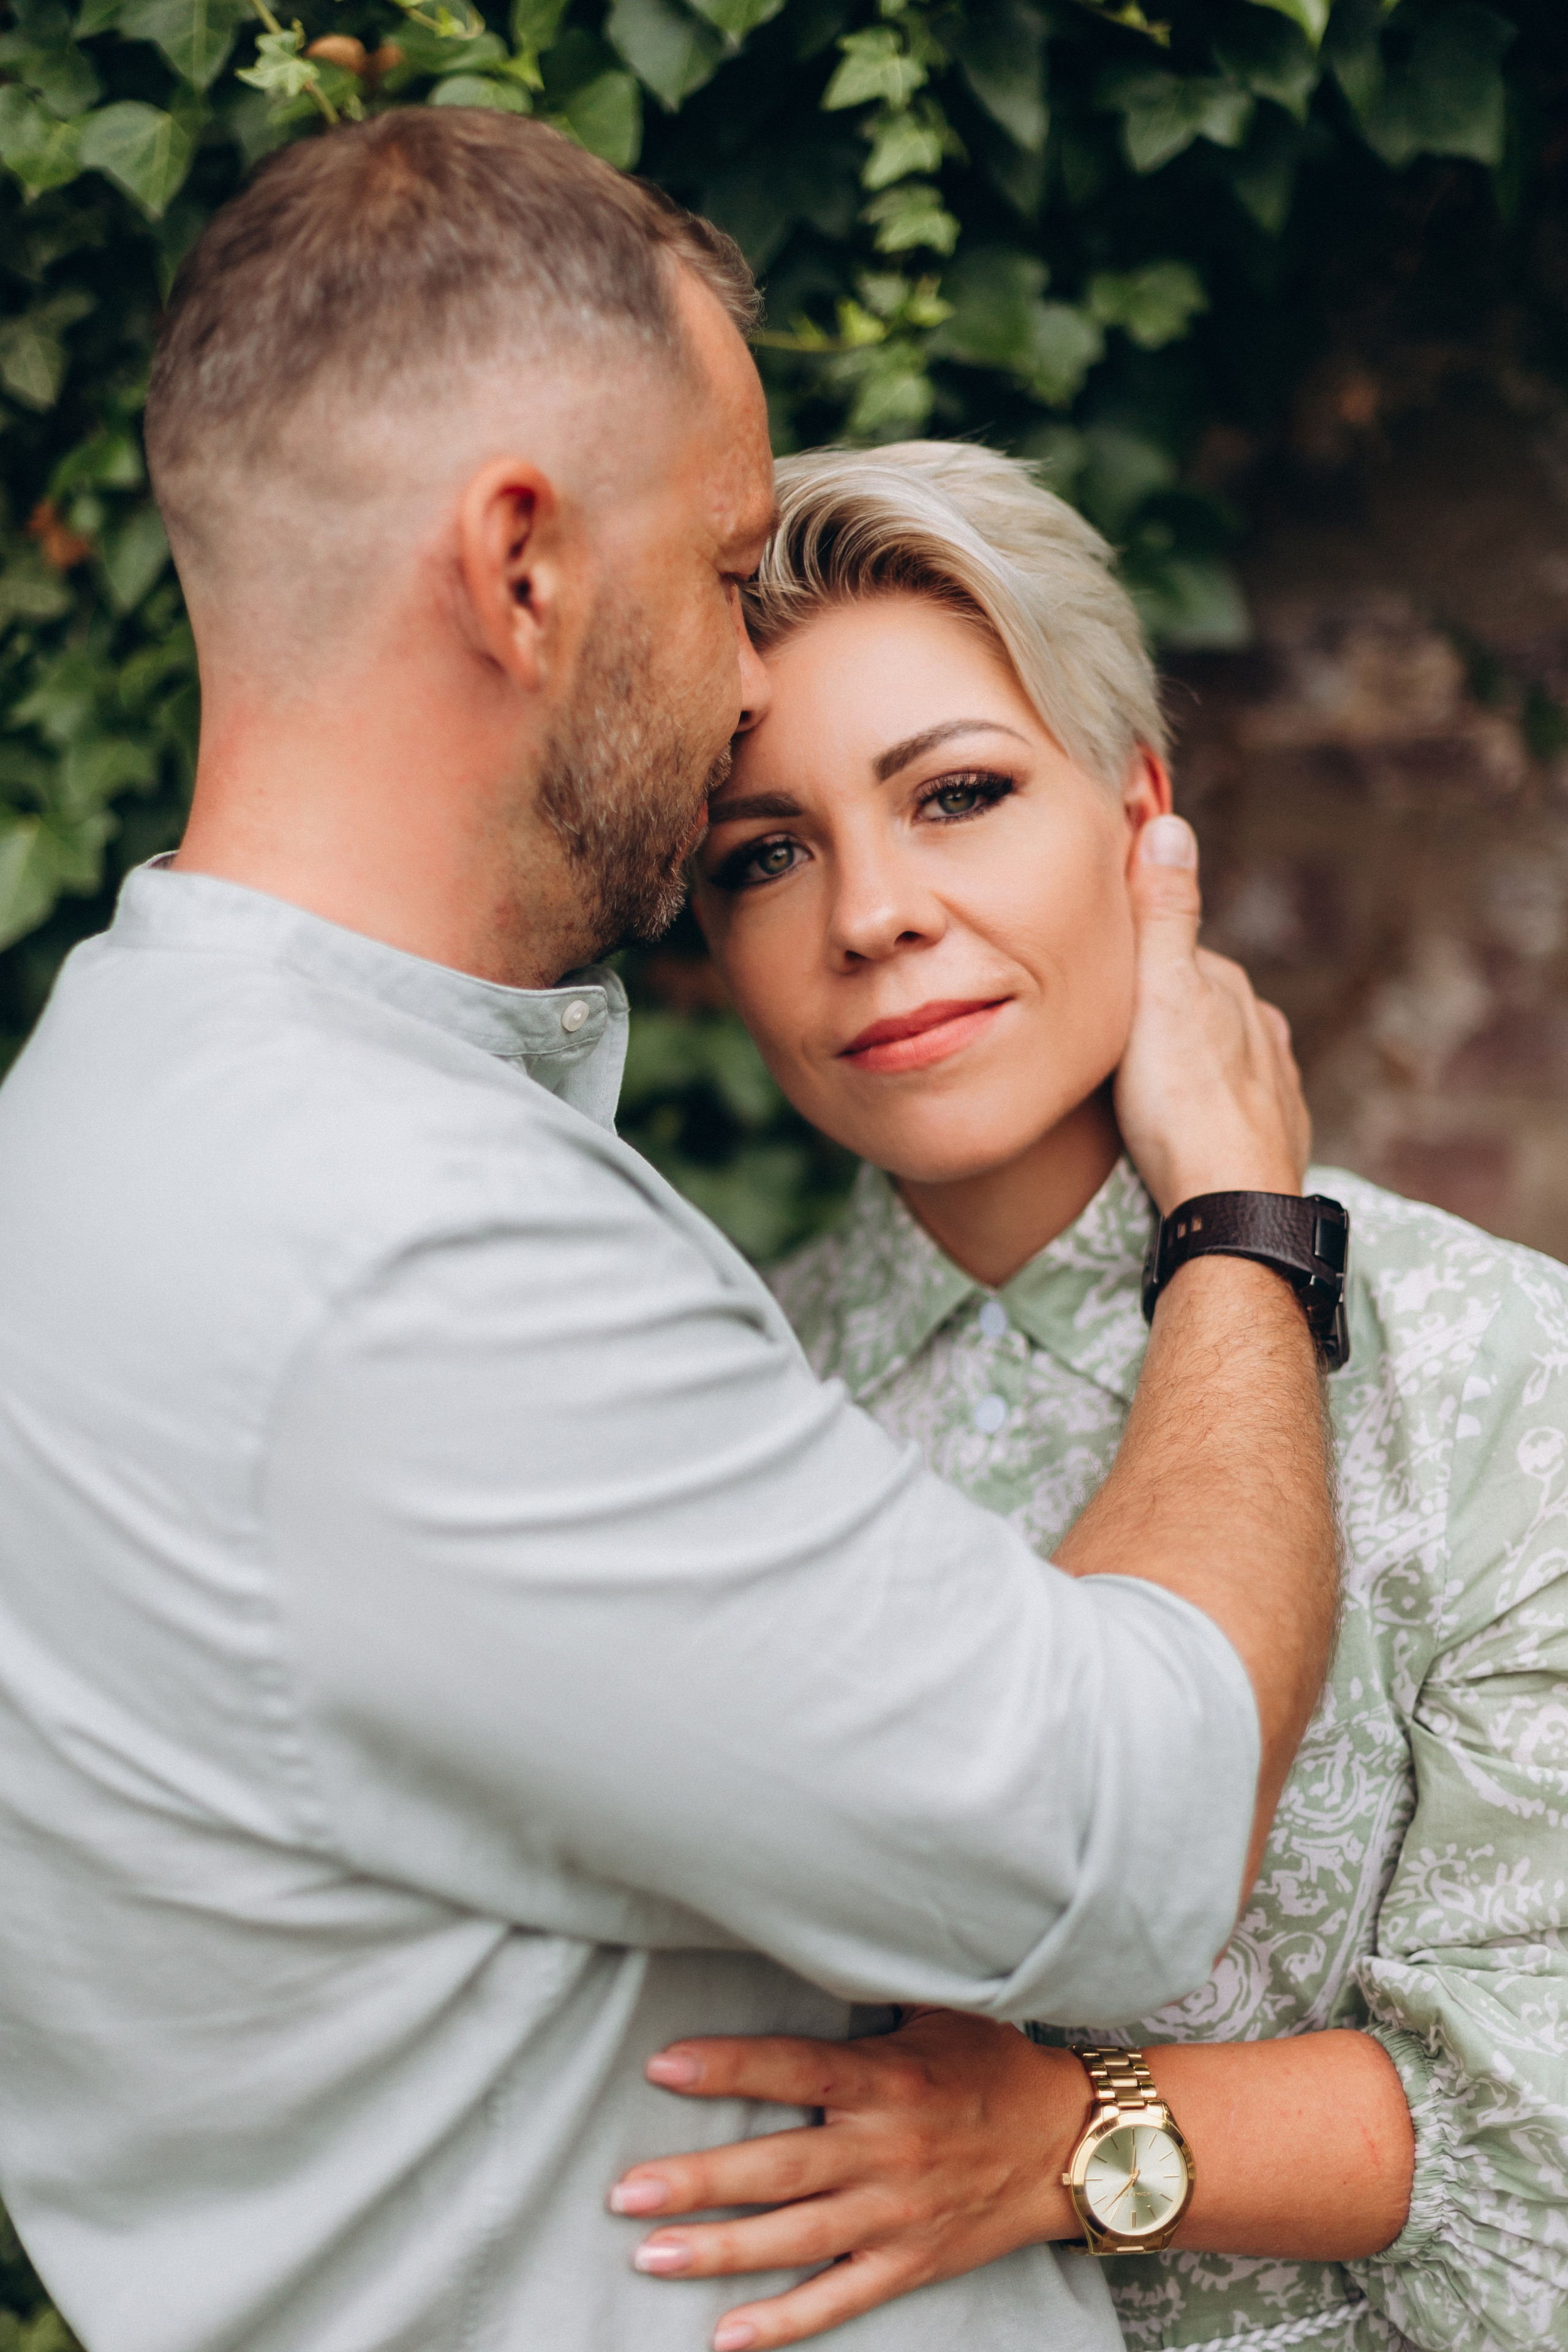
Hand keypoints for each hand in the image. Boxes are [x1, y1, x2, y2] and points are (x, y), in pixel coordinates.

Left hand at [607, 2008, 1085, 2350]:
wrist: (1070, 2144)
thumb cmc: (993, 2064)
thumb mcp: (940, 2006)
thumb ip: (874, 1979)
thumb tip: (817, 1922)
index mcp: (887, 2079)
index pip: (794, 2068)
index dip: (728, 2067)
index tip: (662, 2065)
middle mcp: (884, 2150)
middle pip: (777, 2168)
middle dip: (698, 2180)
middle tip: (624, 2190)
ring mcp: (894, 2214)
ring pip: (793, 2239)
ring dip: (719, 2250)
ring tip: (648, 2254)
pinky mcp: (908, 2263)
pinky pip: (838, 2297)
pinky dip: (782, 2322)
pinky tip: (724, 2337)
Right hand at [1114, 814, 1310, 1213]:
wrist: (1230, 1210)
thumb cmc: (1182, 1107)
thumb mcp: (1158, 996)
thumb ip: (1163, 914)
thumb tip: (1171, 825)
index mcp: (1230, 989)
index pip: (1174, 951)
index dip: (1131, 960)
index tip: (1095, 975)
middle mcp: (1261, 1028)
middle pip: (1198, 1003)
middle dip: (1159, 1011)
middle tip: (1106, 1036)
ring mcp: (1273, 1083)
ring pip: (1221, 1053)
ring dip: (1187, 1059)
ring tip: (1142, 1084)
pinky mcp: (1274, 1134)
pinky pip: (1235, 1103)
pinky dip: (1210, 1103)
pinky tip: (1188, 1121)